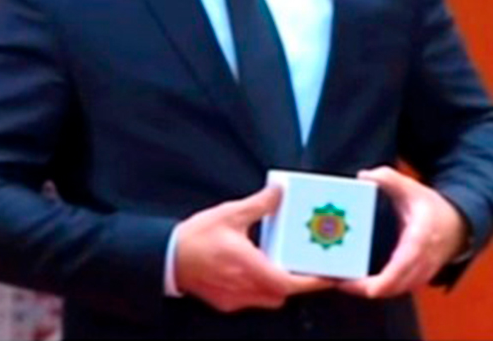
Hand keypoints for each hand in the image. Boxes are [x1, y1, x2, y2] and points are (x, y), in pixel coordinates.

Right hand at [175, 185, 334, 312]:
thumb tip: (279, 191)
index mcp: (250, 267)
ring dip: (277, 284)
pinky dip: (259, 286)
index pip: (290, 283)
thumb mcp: (230, 214)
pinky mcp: (225, 302)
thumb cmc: (195, 238)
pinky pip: (251, 299)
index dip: (312, 281)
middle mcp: (245, 288)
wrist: (165, 258)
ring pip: (268, 299)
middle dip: (296, 281)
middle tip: (306, 264)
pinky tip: (254, 267)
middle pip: (282, 294)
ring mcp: (235, 299)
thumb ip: (260, 204)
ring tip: (280, 262)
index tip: (327, 274)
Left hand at [338, 166, 468, 298]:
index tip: (357, 284)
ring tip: (339, 280)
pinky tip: (354, 281)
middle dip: (361, 288)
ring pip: (392, 291)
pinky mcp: (416, 279)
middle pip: (391, 287)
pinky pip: (394, 290)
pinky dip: (375, 289)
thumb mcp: (412, 188)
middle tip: (335, 279)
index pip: (400, 269)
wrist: (459, 225)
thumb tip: (364, 176)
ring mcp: (420, 275)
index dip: (378, 282)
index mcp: (419, 242)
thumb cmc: (433, 208)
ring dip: (366, 290)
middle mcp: (421, 264)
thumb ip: (388, 179)